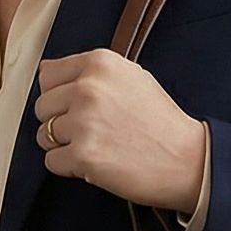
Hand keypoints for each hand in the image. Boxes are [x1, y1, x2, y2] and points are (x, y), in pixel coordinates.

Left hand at [35, 50, 206, 213]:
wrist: (187, 159)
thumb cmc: (161, 122)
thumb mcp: (132, 77)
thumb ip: (90, 73)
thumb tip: (45, 71)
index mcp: (101, 63)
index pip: (48, 76)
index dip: (61, 97)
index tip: (80, 108)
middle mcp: (89, 88)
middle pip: (43, 106)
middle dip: (61, 122)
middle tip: (93, 132)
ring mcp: (85, 122)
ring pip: (44, 135)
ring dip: (64, 146)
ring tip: (97, 146)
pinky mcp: (83, 155)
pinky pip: (52, 161)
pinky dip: (69, 167)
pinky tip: (96, 163)